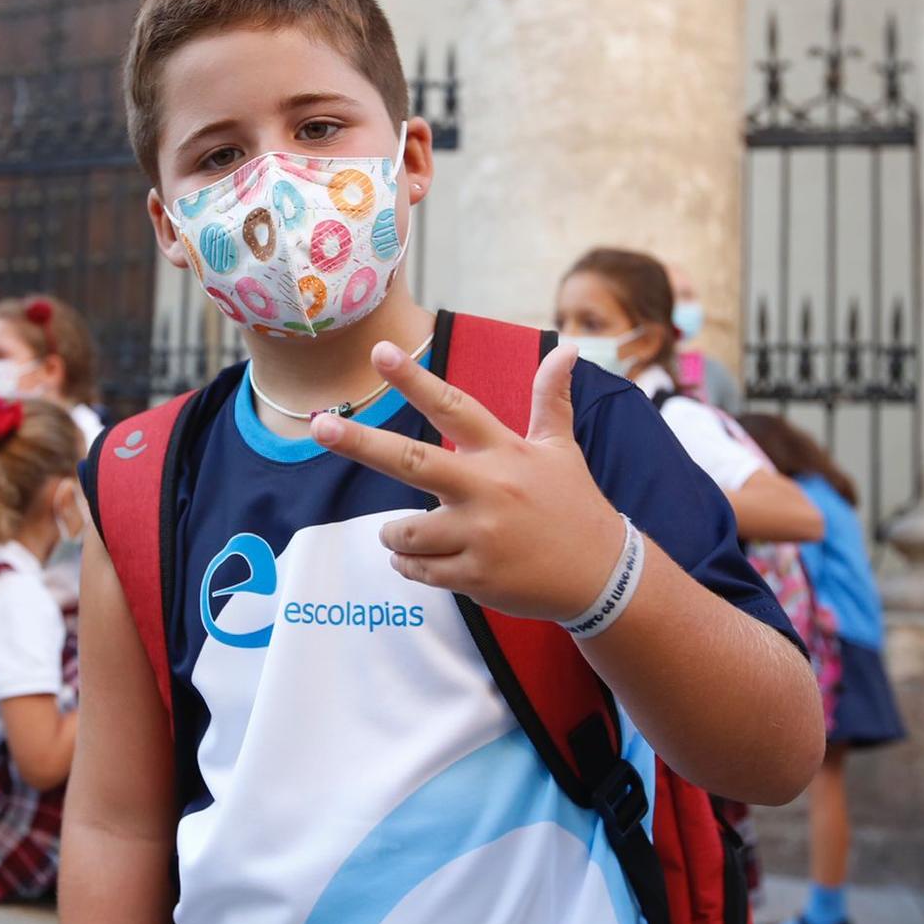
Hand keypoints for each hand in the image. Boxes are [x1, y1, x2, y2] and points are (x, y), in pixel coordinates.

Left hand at [311, 341, 622, 621]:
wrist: (603, 575)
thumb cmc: (574, 505)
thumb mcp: (562, 449)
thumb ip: (551, 399)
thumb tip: (569, 347)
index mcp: (504, 452)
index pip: (453, 407)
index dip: (414, 379)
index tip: (381, 352)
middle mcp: (488, 489)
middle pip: (412, 461)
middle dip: (361, 443)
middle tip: (320, 426)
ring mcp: (480, 536)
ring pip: (405, 531)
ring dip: (394, 534)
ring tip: (406, 535)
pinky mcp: (476, 576)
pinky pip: (418, 569)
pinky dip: (409, 565)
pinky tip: (423, 561)